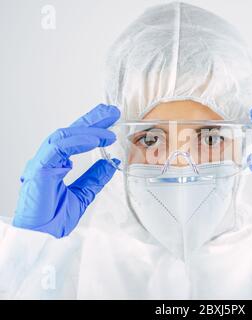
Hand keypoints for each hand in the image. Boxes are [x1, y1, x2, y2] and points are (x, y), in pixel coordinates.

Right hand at [13, 104, 120, 237]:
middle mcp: (49, 160)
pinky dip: (79, 141)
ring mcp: (43, 162)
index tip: (110, 121)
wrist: (40, 237)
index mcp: (56, 164)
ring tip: (108, 128)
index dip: (93, 128)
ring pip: (65, 136)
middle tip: (111, 111)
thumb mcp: (83, 195)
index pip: (76, 140)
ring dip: (89, 129)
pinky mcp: (40, 168)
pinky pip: (60, 148)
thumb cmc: (52, 218)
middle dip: (92, 119)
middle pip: (71, 132)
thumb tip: (110, 163)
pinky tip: (96, 139)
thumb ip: (94, 178)